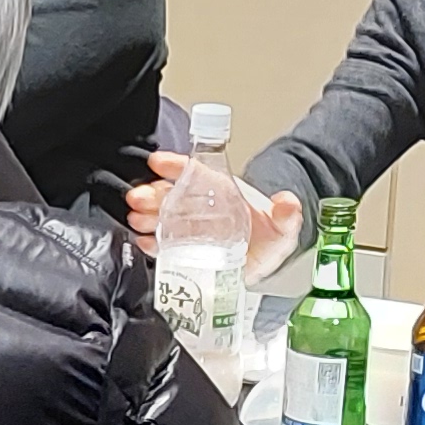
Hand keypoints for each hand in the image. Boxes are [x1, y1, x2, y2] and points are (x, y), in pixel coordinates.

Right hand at [119, 157, 309, 284]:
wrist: (263, 262)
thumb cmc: (269, 239)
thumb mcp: (283, 227)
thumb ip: (286, 215)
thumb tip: (287, 202)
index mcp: (222, 193)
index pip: (197, 173)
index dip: (177, 166)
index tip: (157, 162)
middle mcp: (201, 207)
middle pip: (173, 195)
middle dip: (152, 194)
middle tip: (138, 199)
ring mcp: (190, 229)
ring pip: (163, 217)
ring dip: (147, 216)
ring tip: (136, 220)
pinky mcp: (184, 250)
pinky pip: (163, 243)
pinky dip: (152, 241)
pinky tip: (144, 242)